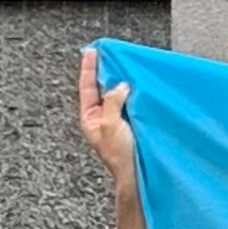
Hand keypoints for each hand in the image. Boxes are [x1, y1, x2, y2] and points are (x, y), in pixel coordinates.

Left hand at [79, 47, 141, 228]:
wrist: (136, 177)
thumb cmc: (120, 157)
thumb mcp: (111, 125)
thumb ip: (113, 102)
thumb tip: (120, 86)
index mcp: (90, 118)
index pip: (87, 87)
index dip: (89, 68)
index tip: (92, 51)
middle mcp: (102, 118)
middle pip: (102, 88)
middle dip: (107, 72)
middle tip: (112, 54)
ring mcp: (117, 122)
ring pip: (117, 96)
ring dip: (122, 83)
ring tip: (127, 67)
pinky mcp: (131, 125)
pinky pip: (130, 104)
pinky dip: (134, 94)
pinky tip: (139, 87)